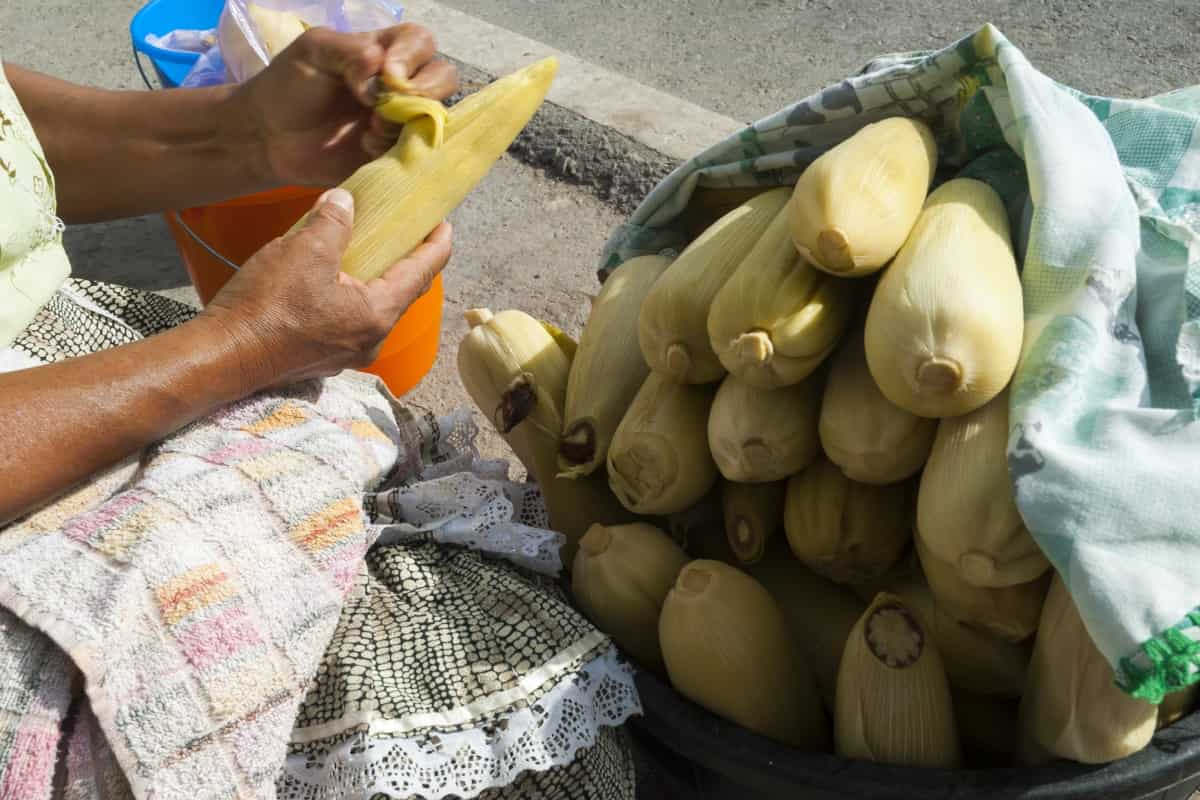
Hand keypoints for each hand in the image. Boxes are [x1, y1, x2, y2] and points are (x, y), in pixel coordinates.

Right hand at [199, 188, 452, 392]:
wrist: (222, 357)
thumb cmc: (266, 305)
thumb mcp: (304, 250)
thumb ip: (334, 221)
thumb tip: (346, 200)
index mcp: (378, 314)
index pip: (423, 273)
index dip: (437, 244)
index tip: (443, 223)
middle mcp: (371, 339)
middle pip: (401, 292)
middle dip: (406, 260)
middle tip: (406, 231)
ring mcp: (346, 352)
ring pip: (373, 306)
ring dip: (374, 277)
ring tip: (369, 247)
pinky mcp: (322, 356)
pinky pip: (347, 318)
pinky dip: (349, 293)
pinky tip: (333, 276)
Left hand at [233, 23, 458, 187]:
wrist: (268, 136)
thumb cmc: (289, 86)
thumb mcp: (315, 51)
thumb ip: (352, 51)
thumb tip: (383, 70)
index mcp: (385, 51)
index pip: (421, 43)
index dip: (412, 56)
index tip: (386, 72)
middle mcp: (401, 84)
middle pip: (443, 77)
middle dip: (422, 91)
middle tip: (384, 104)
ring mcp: (401, 120)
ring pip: (436, 116)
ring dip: (406, 121)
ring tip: (371, 127)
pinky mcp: (394, 153)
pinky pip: (419, 151)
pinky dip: (396, 147)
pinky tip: (366, 146)